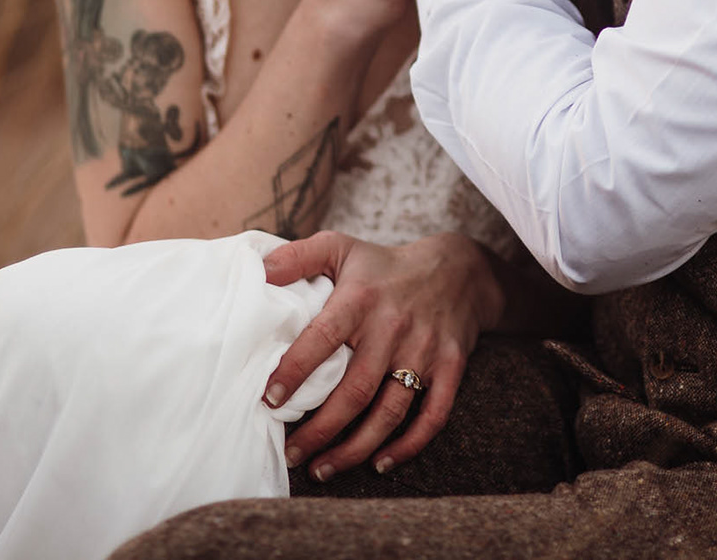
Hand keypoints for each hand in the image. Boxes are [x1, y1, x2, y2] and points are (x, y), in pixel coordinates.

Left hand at [261, 231, 505, 479]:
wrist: (458, 269)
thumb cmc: (385, 266)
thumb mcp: (342, 247)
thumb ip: (298, 257)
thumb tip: (258, 270)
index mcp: (361, 299)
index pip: (323, 338)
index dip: (295, 371)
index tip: (270, 400)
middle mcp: (393, 327)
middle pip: (355, 389)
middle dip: (320, 429)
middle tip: (292, 453)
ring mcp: (424, 351)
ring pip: (390, 411)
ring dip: (355, 447)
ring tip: (323, 468)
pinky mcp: (450, 367)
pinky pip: (433, 414)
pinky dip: (409, 445)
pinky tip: (380, 462)